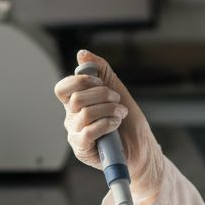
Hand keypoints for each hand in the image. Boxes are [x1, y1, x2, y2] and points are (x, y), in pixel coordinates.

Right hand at [53, 50, 164, 199]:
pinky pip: (88, 131)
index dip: (79, 81)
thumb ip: (101, 71)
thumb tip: (82, 54)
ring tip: (121, 114)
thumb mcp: (117, 90)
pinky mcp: (82, 150)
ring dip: (110, 110)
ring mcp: (75, 135)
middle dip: (103, 95)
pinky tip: (116, 125)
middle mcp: (72, 119)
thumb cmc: (129, 123)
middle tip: (117, 101)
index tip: (100, 83)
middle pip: (76, 98)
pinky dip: (107, 124)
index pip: (63, 88)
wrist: (142, 148)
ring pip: (85, 114)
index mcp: (76, 104)